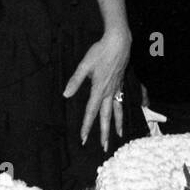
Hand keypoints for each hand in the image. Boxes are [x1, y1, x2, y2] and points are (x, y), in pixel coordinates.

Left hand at [64, 28, 130, 151]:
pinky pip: (122, 102)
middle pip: (106, 116)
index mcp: (99, 89)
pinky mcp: (120, 84)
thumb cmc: (100, 52)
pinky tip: (122, 115)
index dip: (86, 126)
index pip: (91, 112)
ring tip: (119, 136)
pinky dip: (123, 111)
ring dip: (117, 125)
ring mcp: (116, 89)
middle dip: (104, 133)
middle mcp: (109, 92)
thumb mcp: (84, 65)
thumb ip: (75, 81)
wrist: (119, 43)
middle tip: (104, 147)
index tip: (83, 138)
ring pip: (117, 111)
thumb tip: (66, 94)